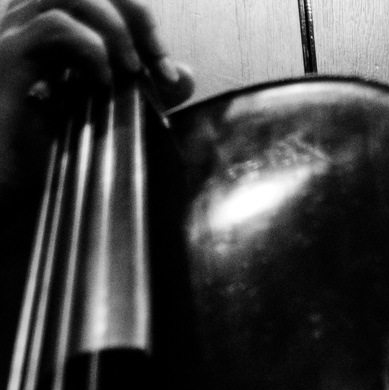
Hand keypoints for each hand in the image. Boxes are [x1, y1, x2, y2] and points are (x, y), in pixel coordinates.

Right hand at [0, 1, 192, 193]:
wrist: (2, 188)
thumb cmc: (48, 154)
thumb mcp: (106, 115)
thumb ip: (143, 90)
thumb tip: (186, 75)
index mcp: (50, 28)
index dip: (140, 19)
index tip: (168, 70)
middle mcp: (29, 21)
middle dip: (135, 17)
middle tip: (160, 68)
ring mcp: (16, 35)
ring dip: (114, 28)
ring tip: (132, 71)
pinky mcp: (9, 57)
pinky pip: (55, 28)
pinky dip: (90, 50)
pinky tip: (102, 84)